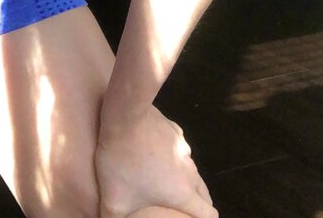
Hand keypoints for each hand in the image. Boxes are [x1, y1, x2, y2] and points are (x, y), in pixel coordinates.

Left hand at [94, 103, 217, 217]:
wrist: (124, 116)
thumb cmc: (123, 162)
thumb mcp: (114, 200)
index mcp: (183, 192)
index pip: (209, 214)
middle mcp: (189, 170)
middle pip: (203, 193)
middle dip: (196, 203)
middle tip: (178, 209)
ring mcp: (183, 147)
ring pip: (190, 170)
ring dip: (182, 179)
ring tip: (161, 183)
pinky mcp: (174, 130)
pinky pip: (178, 149)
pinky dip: (171, 156)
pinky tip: (151, 154)